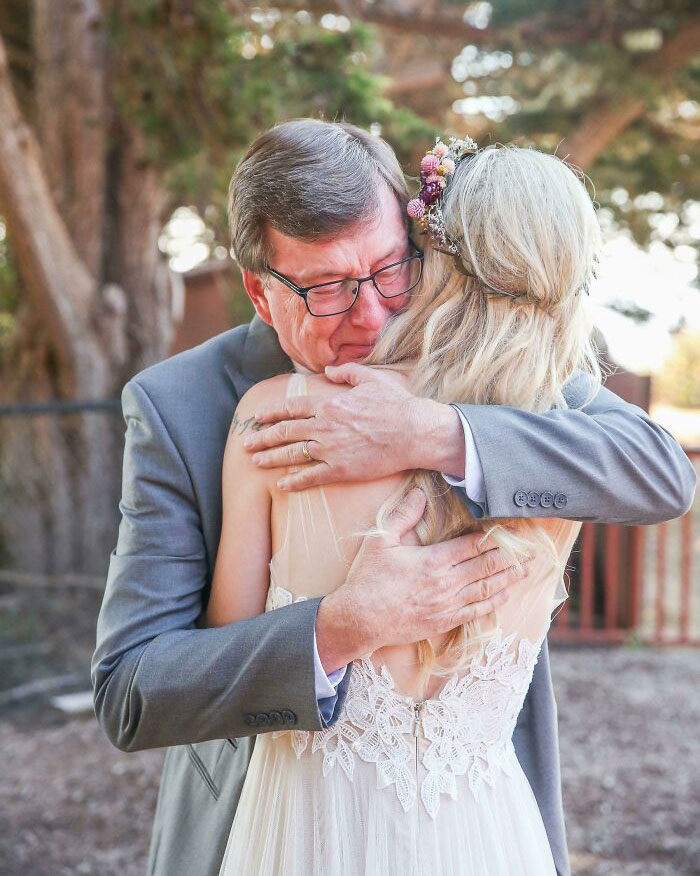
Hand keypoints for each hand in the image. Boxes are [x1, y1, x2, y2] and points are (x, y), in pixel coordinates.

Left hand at [242, 363, 464, 489]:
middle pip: (285, 432)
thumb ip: (346, 373)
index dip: (272, 414)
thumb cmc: (395, 404)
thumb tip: (328, 371)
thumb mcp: (371, 379)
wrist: (413, 432)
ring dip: (270, 458)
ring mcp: (330, 449)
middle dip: (262, 438)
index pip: (292, 408)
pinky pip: (311, 477)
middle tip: (246, 443)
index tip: (258, 418)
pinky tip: (280, 485)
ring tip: (255, 462)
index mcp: (329, 404)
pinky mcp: (341, 470)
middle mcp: (324, 426)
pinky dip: (293, 482)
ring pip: (292, 455)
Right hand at [314, 488, 527, 672]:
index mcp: (434, 560)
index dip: (496, 536)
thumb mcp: (381, 540)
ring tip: (528, 569)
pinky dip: (494, 602)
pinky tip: (506, 595)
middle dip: (512, 555)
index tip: (514, 529)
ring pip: (487, 588)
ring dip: (509, 578)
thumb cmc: (368, 579)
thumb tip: (420, 493)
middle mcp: (447, 583)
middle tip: (532, 548)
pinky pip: (476, 611)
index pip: (474, 545)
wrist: (359, 619)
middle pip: (487, 566)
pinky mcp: (443, 621)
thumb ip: (403, 515)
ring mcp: (447, 604)